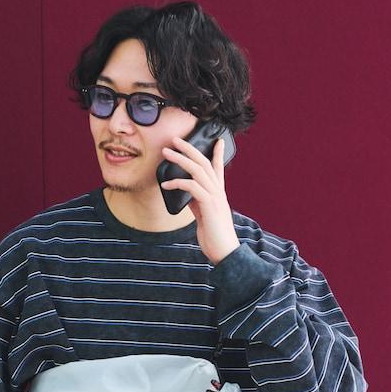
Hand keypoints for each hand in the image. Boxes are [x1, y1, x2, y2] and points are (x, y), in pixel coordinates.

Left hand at [160, 136, 239, 264]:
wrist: (224, 252)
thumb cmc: (214, 236)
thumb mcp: (204, 216)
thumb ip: (197, 203)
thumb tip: (186, 194)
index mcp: (218, 194)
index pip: (219, 168)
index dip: (218, 153)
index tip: (217, 140)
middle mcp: (218, 191)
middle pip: (204, 162)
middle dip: (189, 148)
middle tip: (175, 139)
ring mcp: (215, 197)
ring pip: (197, 170)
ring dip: (180, 159)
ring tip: (166, 153)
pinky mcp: (209, 204)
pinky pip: (192, 186)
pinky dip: (177, 182)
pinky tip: (166, 184)